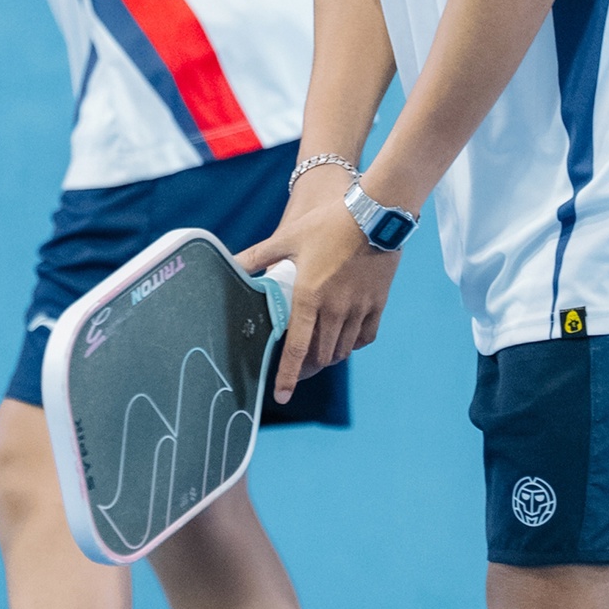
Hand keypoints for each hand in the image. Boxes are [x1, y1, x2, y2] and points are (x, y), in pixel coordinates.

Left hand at [241, 165, 401, 403]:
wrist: (376, 213)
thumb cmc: (328, 223)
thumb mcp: (288, 237)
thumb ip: (257, 255)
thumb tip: (231, 263)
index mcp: (310, 296)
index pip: (297, 348)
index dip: (288, 376)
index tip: (282, 396)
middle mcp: (335, 309)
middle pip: (320, 355)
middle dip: (307, 369)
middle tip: (297, 371)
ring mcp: (359, 308)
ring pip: (342, 350)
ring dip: (328, 357)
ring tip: (317, 354)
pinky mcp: (377, 304)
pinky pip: (365, 337)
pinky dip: (352, 345)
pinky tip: (344, 340)